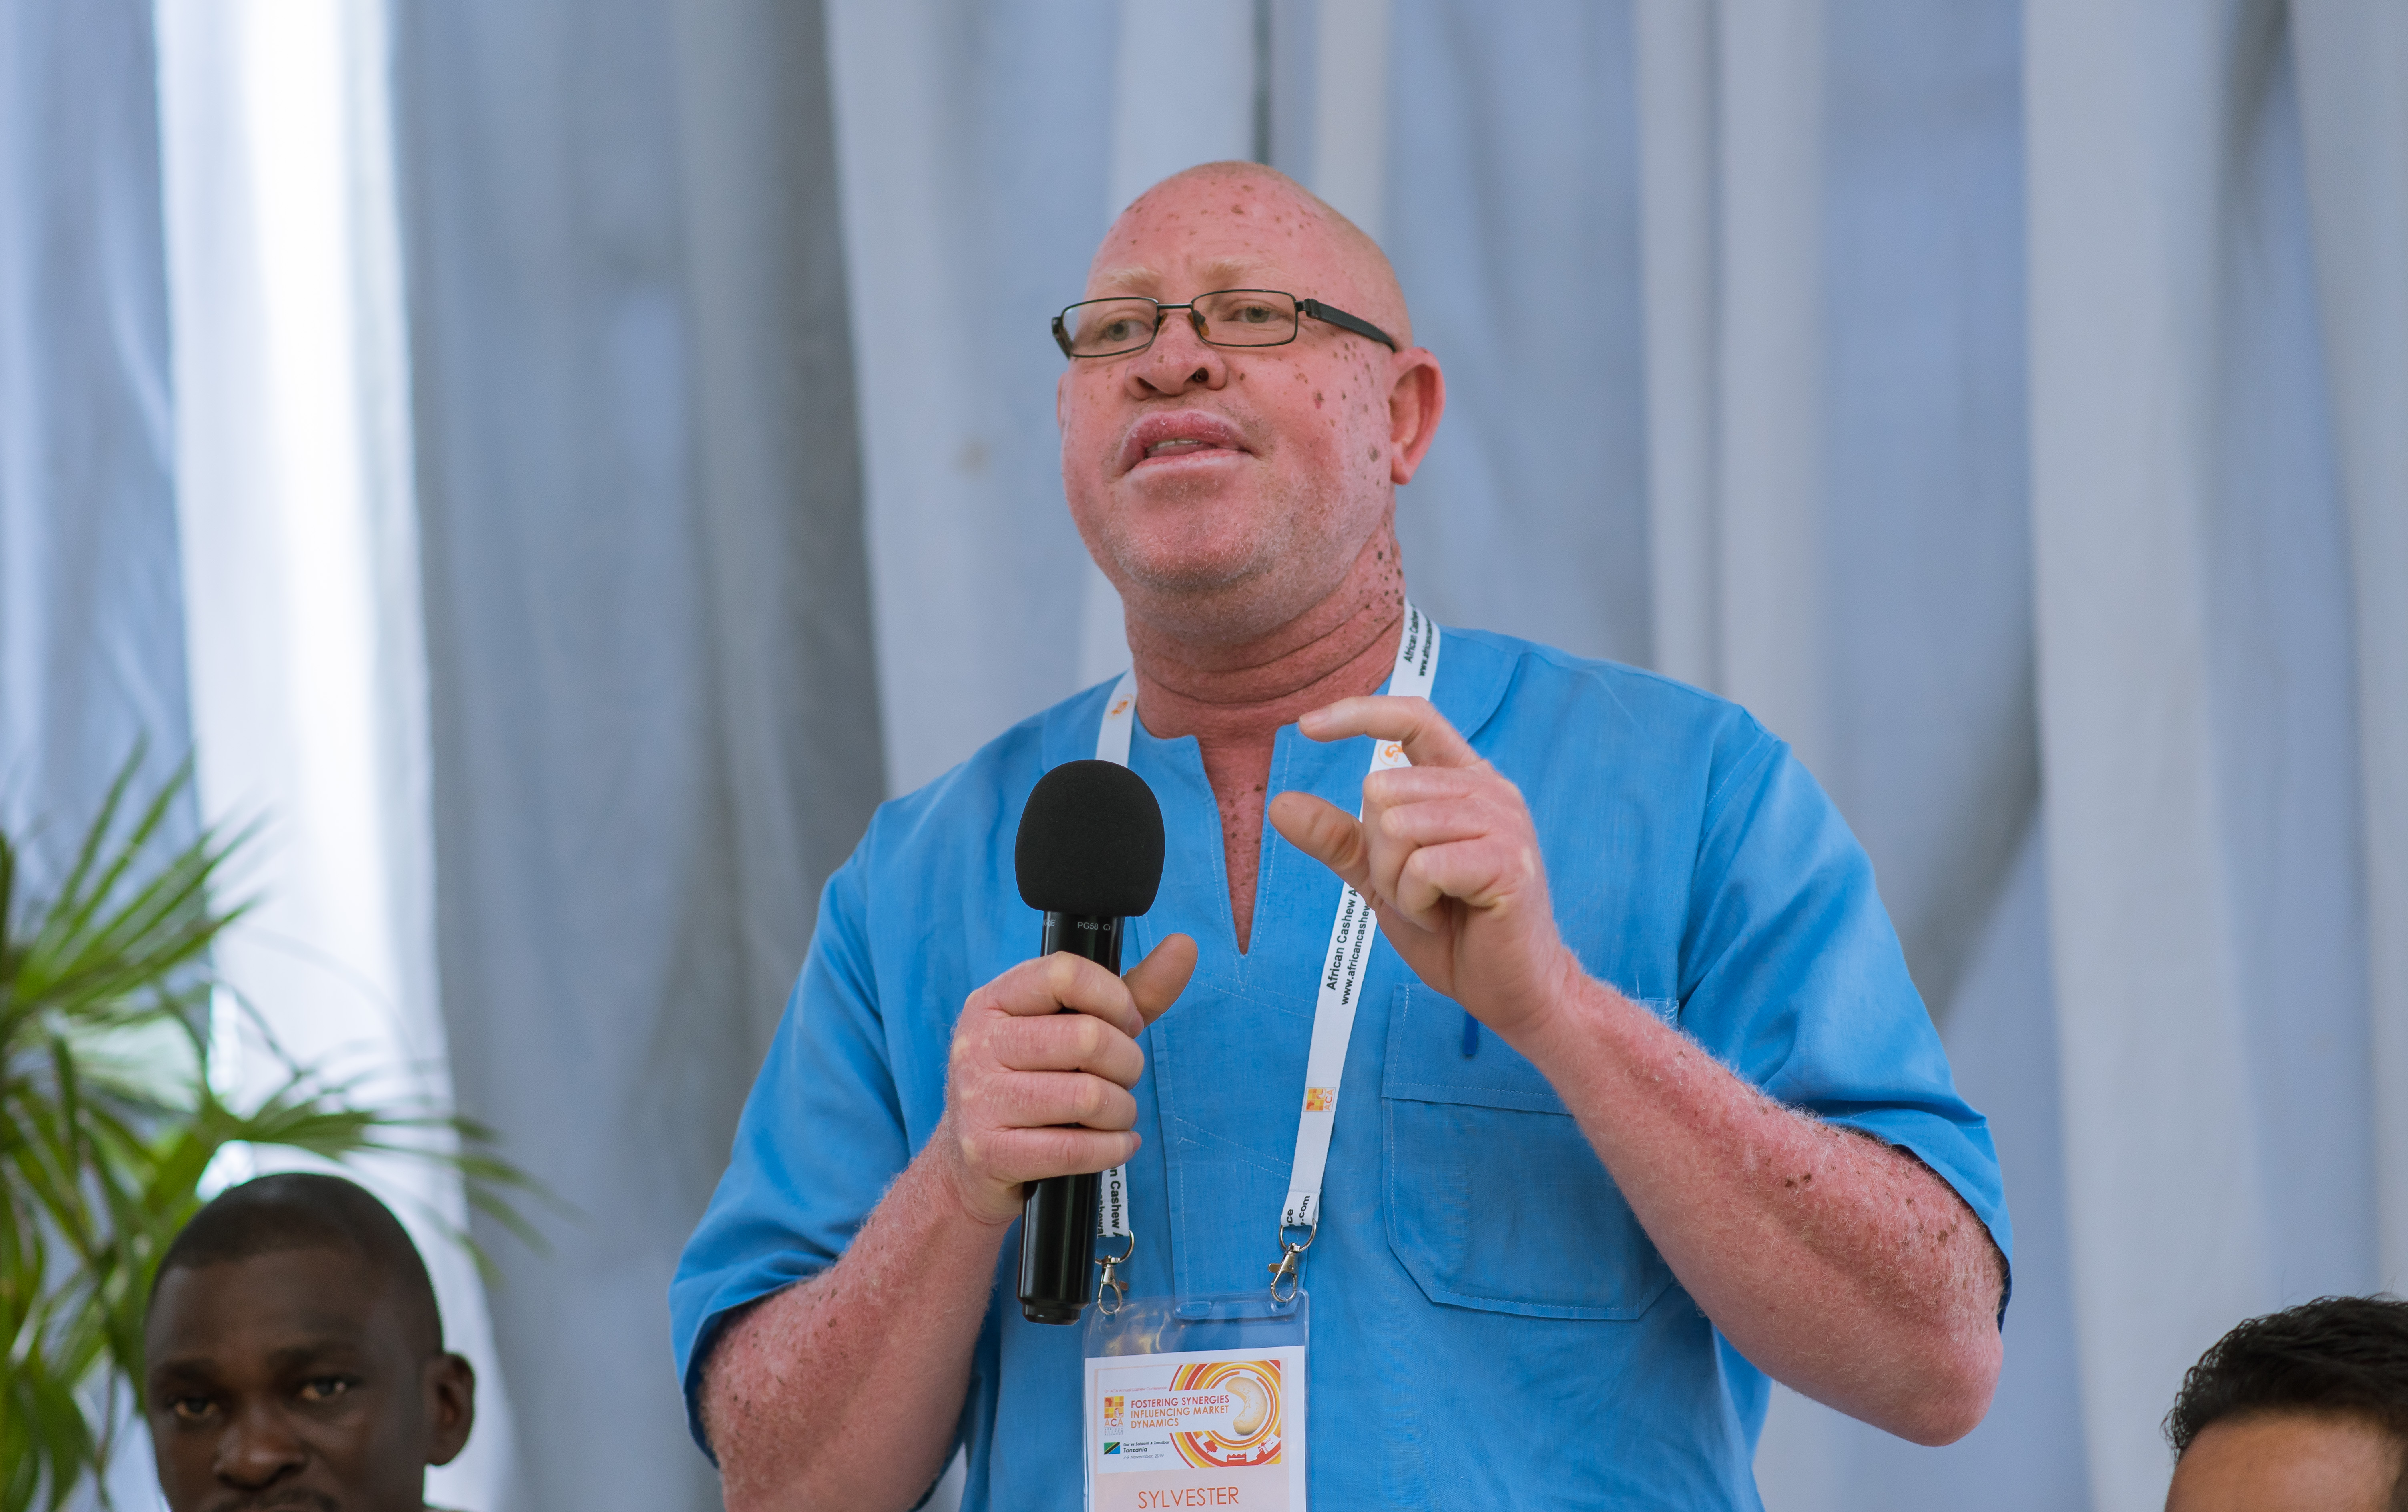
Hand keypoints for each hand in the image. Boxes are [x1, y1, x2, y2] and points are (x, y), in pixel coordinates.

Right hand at [936, 935, 1197, 1226]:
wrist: (970, 1165)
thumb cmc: (1033, 1084)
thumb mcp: (1071, 1030)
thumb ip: (1130, 992)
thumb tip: (1183, 946)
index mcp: (993, 1001)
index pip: (1065, 973)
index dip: (1115, 999)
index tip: (1127, 1023)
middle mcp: (977, 1044)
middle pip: (1087, 1037)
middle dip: (1126, 1064)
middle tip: (1121, 1078)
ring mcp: (978, 1099)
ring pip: (1087, 1096)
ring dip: (1122, 1110)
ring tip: (1116, 1114)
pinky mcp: (988, 1152)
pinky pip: (1074, 1149)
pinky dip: (1112, 1148)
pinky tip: (1116, 1143)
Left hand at [1268, 697, 1576, 1043]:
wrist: (1510, 990)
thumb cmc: (1452, 931)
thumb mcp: (1382, 877)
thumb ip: (1339, 839)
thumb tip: (1280, 804)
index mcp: (1464, 782)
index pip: (1413, 718)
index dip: (1361, 713)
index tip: (1307, 725)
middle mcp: (1488, 790)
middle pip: (1382, 790)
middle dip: (1378, 855)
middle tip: (1415, 892)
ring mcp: (1503, 823)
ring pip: (1396, 828)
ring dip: (1396, 883)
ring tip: (1432, 907)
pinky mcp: (1508, 862)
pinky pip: (1422, 866)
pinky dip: (1415, 902)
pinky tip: (1443, 919)